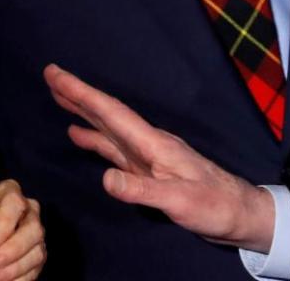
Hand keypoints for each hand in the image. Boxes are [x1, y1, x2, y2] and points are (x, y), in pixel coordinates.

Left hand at [0, 180, 45, 280]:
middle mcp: (9, 213)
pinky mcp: (28, 255)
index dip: (6, 212)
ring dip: (19, 258)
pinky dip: (23, 272)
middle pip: (31, 211)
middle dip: (15, 238)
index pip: (10, 190)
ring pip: (38, 235)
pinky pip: (38, 258)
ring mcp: (21, 233)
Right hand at [44, 64, 274, 251]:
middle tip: (50, 76)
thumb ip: (142, 190)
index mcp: (153, 143)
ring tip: (58, 100)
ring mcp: (148, 156)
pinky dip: (95, 139)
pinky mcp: (148, 170)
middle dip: (78, 95)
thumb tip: (104, 177)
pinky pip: (114, 148)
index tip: (56, 75)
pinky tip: (82, 136)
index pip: (111, 113)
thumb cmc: (214, 206)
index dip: (82, 94)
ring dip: (84, 114)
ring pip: (108, 129)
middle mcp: (148, 143)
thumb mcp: (179, 201)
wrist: (239, 214)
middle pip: (107, 114)